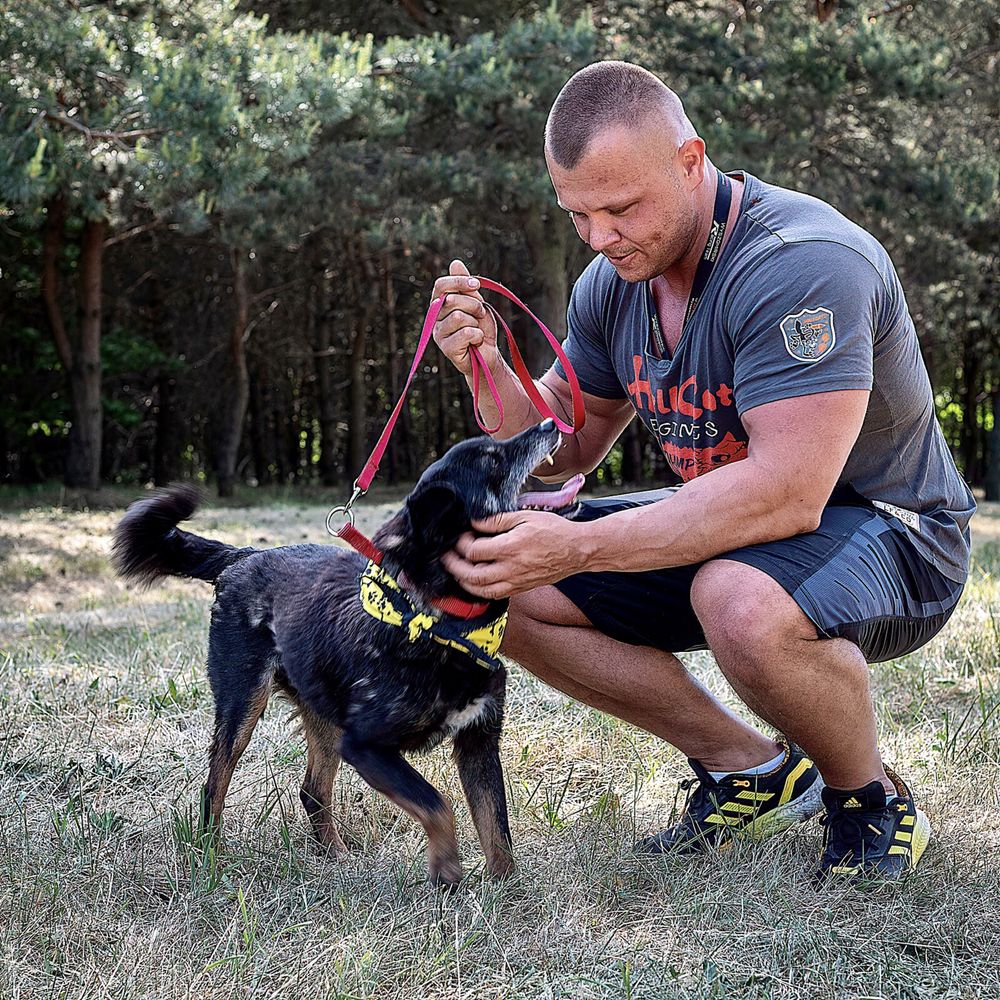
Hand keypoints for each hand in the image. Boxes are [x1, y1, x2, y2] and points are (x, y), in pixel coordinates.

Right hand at [431, 259, 499, 378]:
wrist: (487, 355)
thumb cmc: (480, 328)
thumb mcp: (476, 303)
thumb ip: (466, 286)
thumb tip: (455, 263)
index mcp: (440, 304)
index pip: (441, 285)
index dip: (458, 281)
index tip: (476, 285)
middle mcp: (435, 318)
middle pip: (452, 300)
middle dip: (474, 305)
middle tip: (480, 315)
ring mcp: (438, 334)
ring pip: (459, 316)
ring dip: (476, 322)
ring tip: (477, 329)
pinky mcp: (446, 349)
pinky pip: (465, 333)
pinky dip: (477, 335)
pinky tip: (476, 342)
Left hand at [440, 510, 585, 599]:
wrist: (578, 550)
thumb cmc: (554, 530)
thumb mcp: (525, 516)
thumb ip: (497, 521)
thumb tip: (475, 524)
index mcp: (511, 547)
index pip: (474, 551)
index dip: (462, 543)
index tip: (462, 536)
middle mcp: (512, 568)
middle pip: (473, 575)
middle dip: (454, 566)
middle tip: (447, 557)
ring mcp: (516, 581)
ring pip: (481, 590)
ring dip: (464, 581)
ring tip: (457, 570)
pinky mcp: (521, 588)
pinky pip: (494, 595)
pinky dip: (480, 590)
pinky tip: (475, 581)